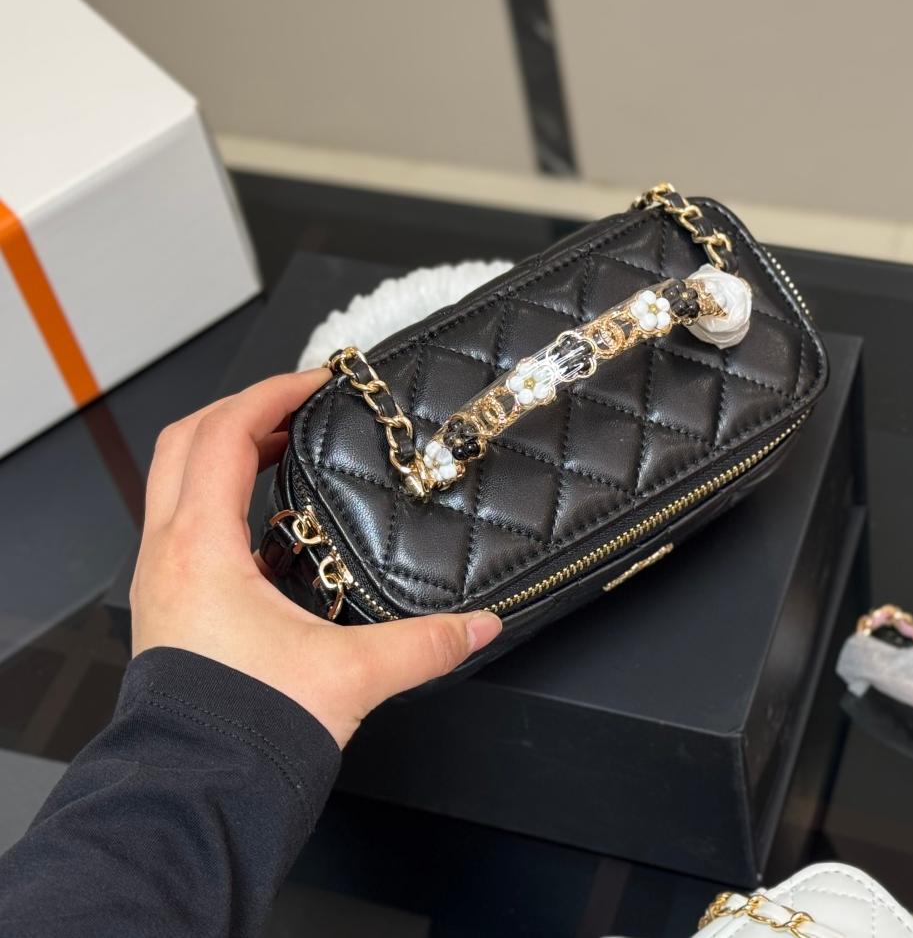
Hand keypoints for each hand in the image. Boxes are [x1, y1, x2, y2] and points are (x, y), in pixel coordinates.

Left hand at [130, 369, 501, 747]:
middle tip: (298, 405)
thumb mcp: (350, 675)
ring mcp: (165, 578)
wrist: (197, 796)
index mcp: (201, 550)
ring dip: (229, 451)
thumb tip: (480, 627)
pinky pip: (186, 521)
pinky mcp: (173, 603)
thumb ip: (425, 645)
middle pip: (186, 442)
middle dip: (244, 410)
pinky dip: (224, 497)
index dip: (270, 395)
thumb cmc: (247, 731)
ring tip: (286, 448)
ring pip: (178, 480)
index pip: (225, 435)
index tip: (316, 382)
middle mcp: (170, 554)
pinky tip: (273, 523)